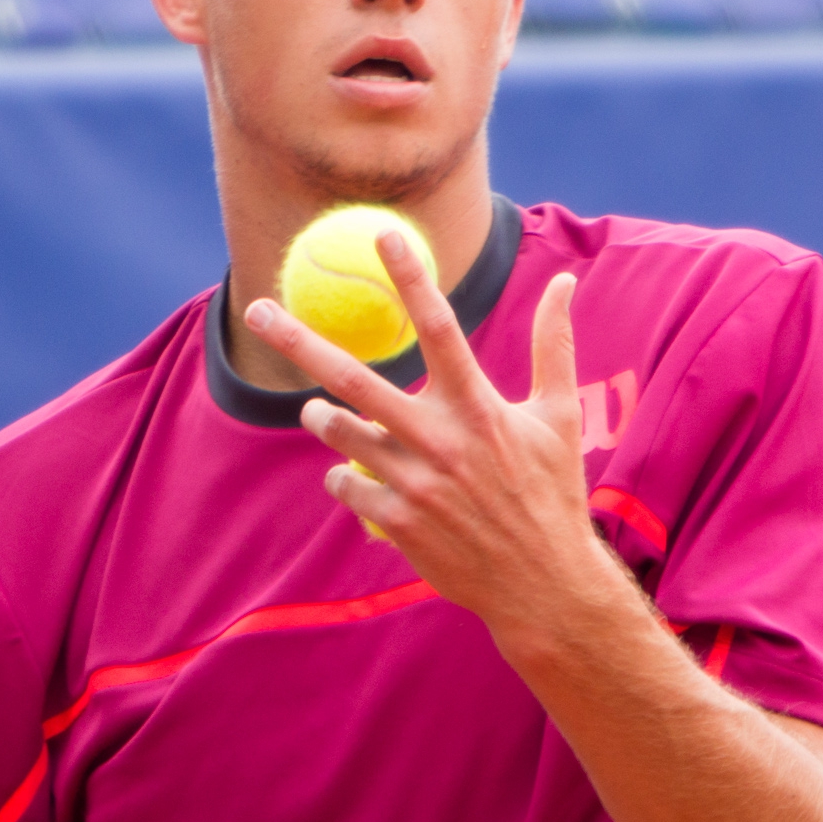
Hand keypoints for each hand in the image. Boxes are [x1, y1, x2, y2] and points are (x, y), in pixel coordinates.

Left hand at [242, 234, 625, 641]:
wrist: (543, 585)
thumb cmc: (552, 493)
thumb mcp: (558, 416)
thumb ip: (553, 345)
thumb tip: (564, 281)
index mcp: (480, 407)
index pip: (438, 326)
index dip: (411, 277)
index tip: (385, 235)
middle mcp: (440, 440)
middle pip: (354, 378)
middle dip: (299, 340)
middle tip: (258, 310)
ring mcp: (413, 484)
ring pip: (339, 433)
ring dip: (321, 418)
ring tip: (317, 413)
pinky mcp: (397, 522)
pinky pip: (346, 484)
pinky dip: (343, 475)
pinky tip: (356, 475)